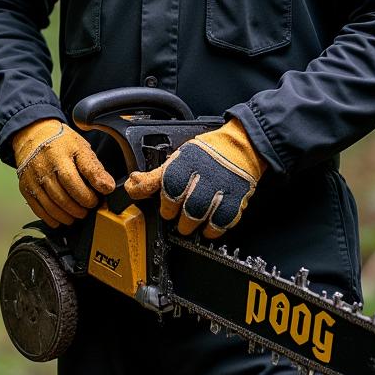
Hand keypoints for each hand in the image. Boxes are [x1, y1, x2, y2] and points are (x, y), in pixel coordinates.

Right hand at [11, 119, 114, 229]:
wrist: (34, 135)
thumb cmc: (61, 142)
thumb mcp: (81, 148)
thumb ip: (94, 168)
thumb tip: (108, 187)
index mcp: (59, 155)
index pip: (73, 182)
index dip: (87, 195)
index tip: (97, 199)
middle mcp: (43, 168)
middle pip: (62, 197)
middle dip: (80, 208)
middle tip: (89, 208)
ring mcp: (32, 179)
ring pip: (51, 207)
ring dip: (68, 216)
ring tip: (78, 214)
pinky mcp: (26, 188)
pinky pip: (39, 209)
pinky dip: (52, 218)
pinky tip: (62, 218)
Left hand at [125, 118, 265, 239]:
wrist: (241, 146)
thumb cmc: (207, 154)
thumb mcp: (178, 157)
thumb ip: (156, 175)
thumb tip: (133, 185)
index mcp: (186, 160)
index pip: (168, 181)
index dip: (159, 196)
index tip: (158, 204)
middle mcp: (204, 172)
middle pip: (181, 198)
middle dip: (173, 212)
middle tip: (171, 216)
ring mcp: (221, 185)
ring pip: (200, 211)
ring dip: (190, 223)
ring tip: (186, 225)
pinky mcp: (237, 197)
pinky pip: (224, 219)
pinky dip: (213, 229)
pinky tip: (207, 229)